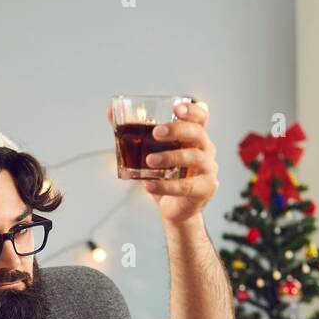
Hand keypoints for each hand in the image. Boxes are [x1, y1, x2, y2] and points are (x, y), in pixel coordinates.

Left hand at [109, 99, 218, 224]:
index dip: (192, 110)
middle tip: (155, 133)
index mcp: (195, 137)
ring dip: (170, 157)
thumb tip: (109, 111)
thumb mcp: (149, 152)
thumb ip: (133, 133)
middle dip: (177, 130)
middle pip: (198, 133)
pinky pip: (186, 186)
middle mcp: (206, 150)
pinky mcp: (205, 189)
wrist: (174, 209)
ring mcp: (208, 169)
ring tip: (149, 161)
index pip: (201, 117)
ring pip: (194, 158)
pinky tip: (149, 185)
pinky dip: (166, 186)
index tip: (175, 108)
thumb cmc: (165, 176)